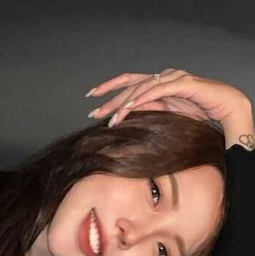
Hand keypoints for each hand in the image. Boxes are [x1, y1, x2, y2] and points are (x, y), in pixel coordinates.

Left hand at [86, 68, 250, 126]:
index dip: (109, 87)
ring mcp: (172, 77)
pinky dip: (142, 98)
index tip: (92, 97)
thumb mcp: (166, 114)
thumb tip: (126, 116)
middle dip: (110, 100)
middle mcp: (163, 76)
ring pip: (141, 87)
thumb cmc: (197, 112)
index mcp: (157, 82)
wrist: (225, 107)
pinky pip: (158, 90)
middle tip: (93, 111)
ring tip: (111, 118)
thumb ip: (148, 111)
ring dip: (124, 103)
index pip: (128, 82)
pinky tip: (129, 107)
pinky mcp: (183, 83)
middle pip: (131, 84)